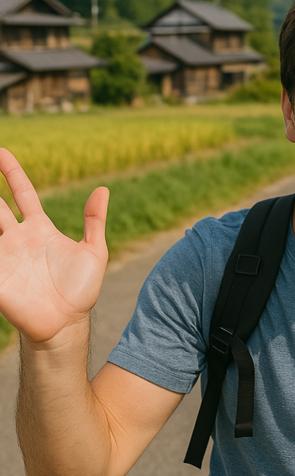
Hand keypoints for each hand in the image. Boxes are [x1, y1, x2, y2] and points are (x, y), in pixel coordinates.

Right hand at [0, 148, 108, 343]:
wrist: (67, 323)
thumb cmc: (80, 289)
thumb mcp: (94, 251)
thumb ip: (95, 221)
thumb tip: (103, 189)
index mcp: (40, 228)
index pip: (23, 194)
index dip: (12, 174)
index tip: (2, 152)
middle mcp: (18, 238)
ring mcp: (4, 255)